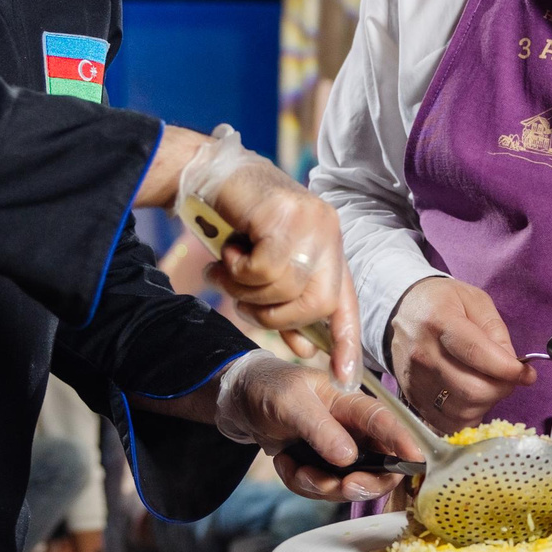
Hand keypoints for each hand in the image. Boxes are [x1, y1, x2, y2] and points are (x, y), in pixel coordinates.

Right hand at [162, 126, 362, 385]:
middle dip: (275, 315)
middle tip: (243, 297)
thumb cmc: (233, 223)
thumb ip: (283, 305)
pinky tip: (229, 250)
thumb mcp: (261, 270)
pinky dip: (239, 270)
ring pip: (286, 288)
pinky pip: (265, 268)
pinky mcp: (286, 212)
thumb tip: (306, 348)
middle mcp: (328, 231)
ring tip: (230, 267)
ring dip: (247, 289)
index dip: (346, 341)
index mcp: (328, 246)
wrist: (204, 173)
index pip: (345, 302)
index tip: (346, 377)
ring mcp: (311, 219)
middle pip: (316, 304)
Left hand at [214, 354, 413, 502]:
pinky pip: (320, 490)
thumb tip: (348, 457)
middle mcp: (353, 431)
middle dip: (362, 483)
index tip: (415, 459)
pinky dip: (299, 483)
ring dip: (319, 484)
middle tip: (343, 486)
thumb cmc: (271, 389)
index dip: (403, 442)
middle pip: (379, 467)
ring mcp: (338, 452)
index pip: (384, 423)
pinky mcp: (322, 468)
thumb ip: (320, 428)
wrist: (243, 402)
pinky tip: (284, 462)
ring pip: (348, 485)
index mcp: (352, 405)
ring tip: (293, 466)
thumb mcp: (291, 402)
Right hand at [389, 276, 534, 429]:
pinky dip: (467, 416)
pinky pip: (447, 422)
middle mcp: (424, 353)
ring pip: (462, 411)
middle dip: (501, 389)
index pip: (477, 354)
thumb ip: (496, 332)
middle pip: (472, 390)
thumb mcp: (474, 301)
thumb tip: (511, 365)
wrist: (401, 311)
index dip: (508, 370)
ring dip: (485, 404)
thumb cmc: (441, 303)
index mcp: (440, 321)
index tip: (525, 374)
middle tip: (507, 379)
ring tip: (487, 385)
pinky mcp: (412, 397)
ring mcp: (415, 379)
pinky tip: (472, 399)